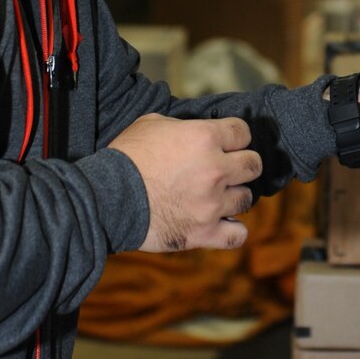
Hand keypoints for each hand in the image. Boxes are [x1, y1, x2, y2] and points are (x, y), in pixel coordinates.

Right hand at [106, 112, 260, 251]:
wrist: (105, 198)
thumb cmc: (126, 157)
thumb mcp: (152, 124)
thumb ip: (182, 125)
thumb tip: (195, 129)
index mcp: (204, 137)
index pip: (243, 132)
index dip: (235, 137)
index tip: (227, 144)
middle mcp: (215, 169)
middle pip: (254, 165)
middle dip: (242, 165)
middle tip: (226, 170)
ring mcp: (212, 204)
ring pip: (246, 199)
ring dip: (233, 197)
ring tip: (215, 197)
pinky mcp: (204, 233)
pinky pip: (237, 235)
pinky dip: (232, 230)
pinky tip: (222, 224)